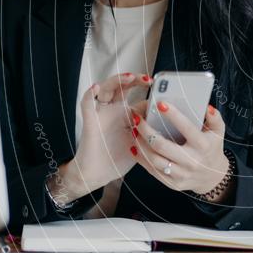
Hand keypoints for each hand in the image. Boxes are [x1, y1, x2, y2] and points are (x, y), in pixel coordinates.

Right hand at [50, 72, 152, 203]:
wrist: (98, 175)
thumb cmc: (118, 158)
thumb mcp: (139, 142)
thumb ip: (150, 129)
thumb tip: (166, 117)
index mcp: (126, 114)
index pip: (137, 96)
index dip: (148, 90)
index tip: (163, 88)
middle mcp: (113, 110)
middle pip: (122, 87)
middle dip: (135, 79)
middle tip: (149, 80)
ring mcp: (101, 114)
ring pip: (106, 89)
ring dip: (117, 80)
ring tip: (130, 77)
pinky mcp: (90, 121)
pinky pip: (86, 104)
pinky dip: (89, 94)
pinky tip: (96, 87)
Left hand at [130, 100, 230, 198]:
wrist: (212, 176)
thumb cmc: (212, 148)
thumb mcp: (218, 131)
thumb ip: (214, 117)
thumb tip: (206, 107)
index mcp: (203, 145)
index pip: (186, 128)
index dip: (173, 115)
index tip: (160, 104)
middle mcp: (192, 161)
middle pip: (162, 145)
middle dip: (146, 130)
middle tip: (137, 118)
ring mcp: (181, 174)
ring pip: (154, 159)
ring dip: (140, 144)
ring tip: (134, 131)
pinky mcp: (173, 183)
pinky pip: (152, 171)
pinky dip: (141, 158)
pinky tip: (135, 146)